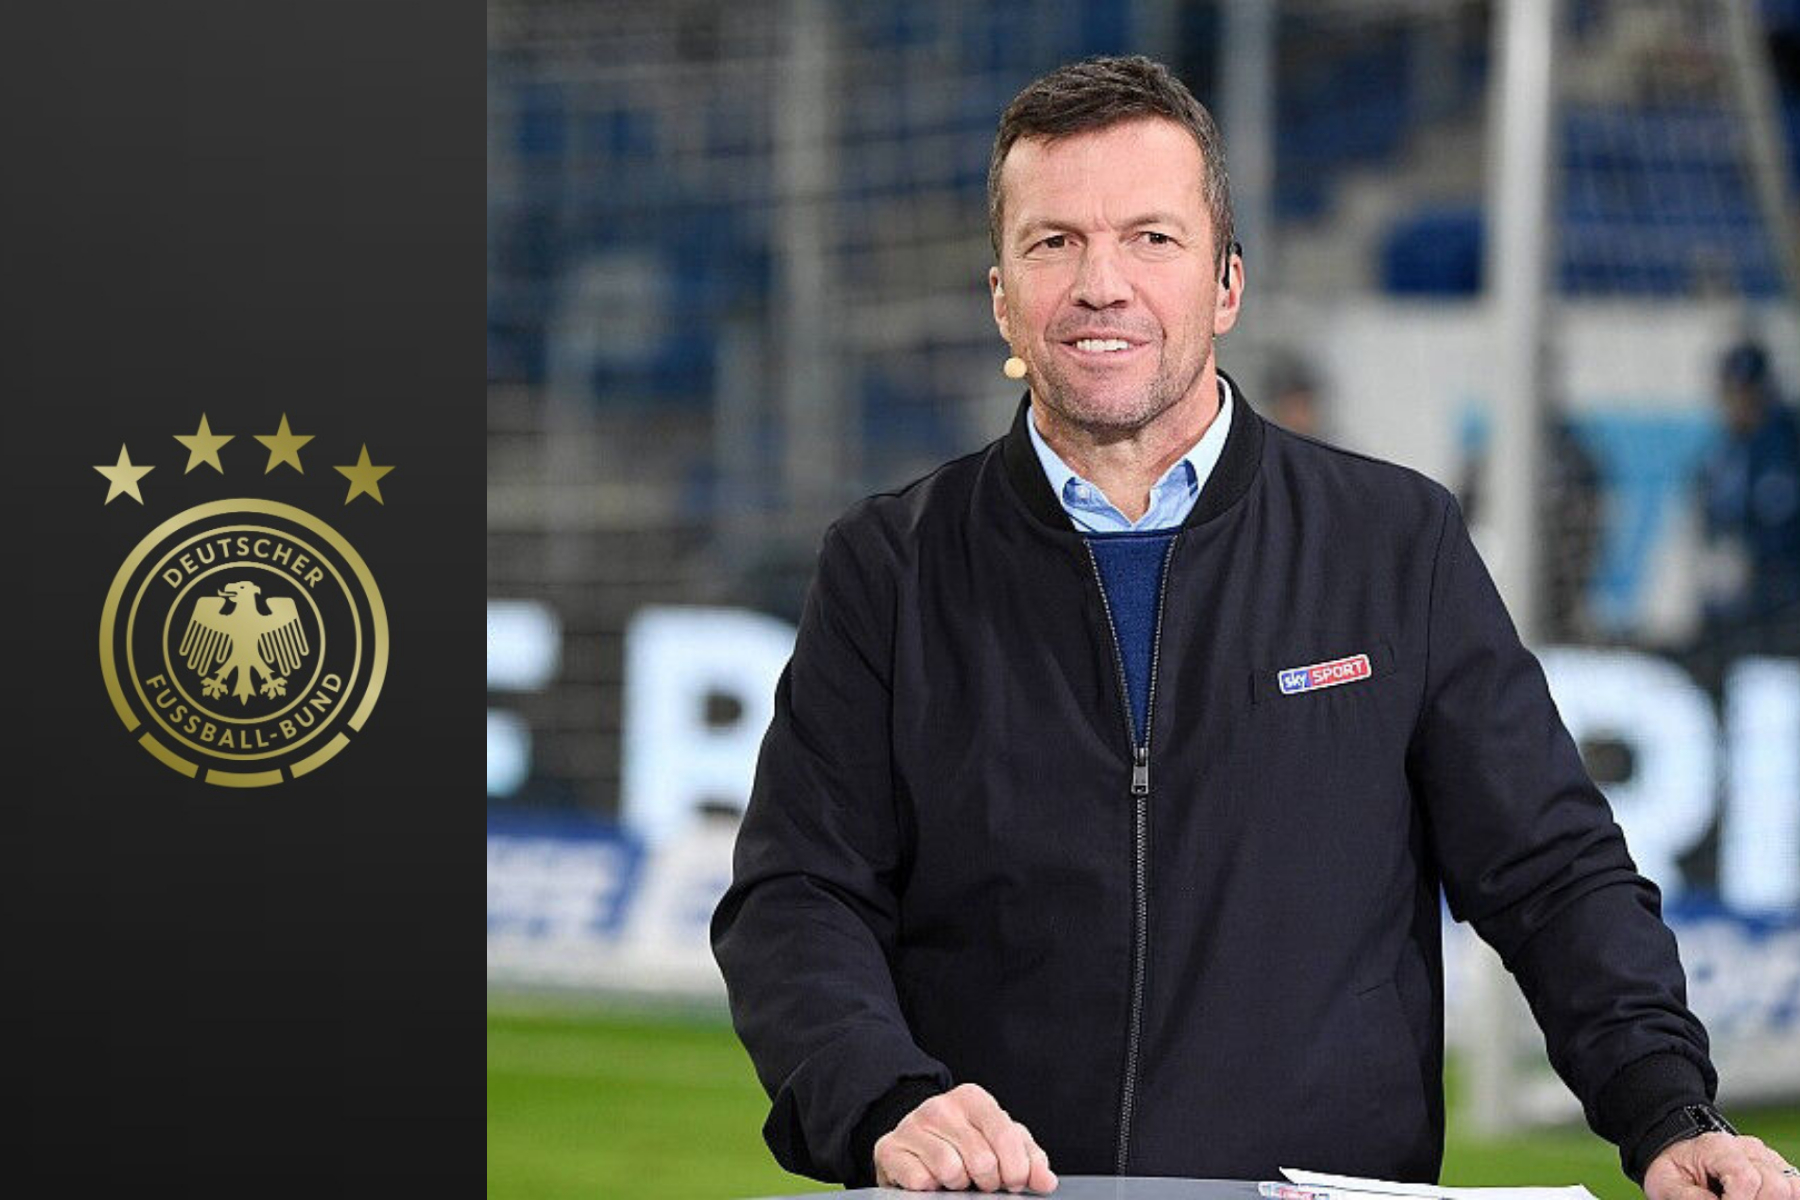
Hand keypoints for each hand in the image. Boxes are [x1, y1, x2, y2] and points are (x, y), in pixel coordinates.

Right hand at [872, 1082, 1057, 1192]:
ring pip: (950, 1170)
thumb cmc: (964, 1141)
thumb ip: (1028, 1158)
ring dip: (958, 1185)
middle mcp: (941, 1106)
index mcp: (973, 1099)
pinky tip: (931, 1178)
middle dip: (988, 1181)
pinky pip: (920, 1180)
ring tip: (956, 1178)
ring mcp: (912, 1125)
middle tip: (982, 1181)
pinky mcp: (889, 1148)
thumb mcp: (1000, 1142)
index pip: (1006, 1135)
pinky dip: (930, 1187)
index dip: (1016, 1169)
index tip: (1014, 1181)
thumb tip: (1046, 1181)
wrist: (914, 1139)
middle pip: (982, 1160)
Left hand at [1644, 1132, 1799, 1199]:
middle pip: (1775, 1185)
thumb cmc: (1676, 1170)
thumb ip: (1690, 1198)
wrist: (1681, 1154)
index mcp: (1718, 1147)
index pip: (1746, 1178)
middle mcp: (1749, 1149)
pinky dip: (1782, 1199)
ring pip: (1791, 1188)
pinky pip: (1795, 1189)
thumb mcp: (1667, 1183)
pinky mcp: (1779, 1171)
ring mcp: (1768, 1159)